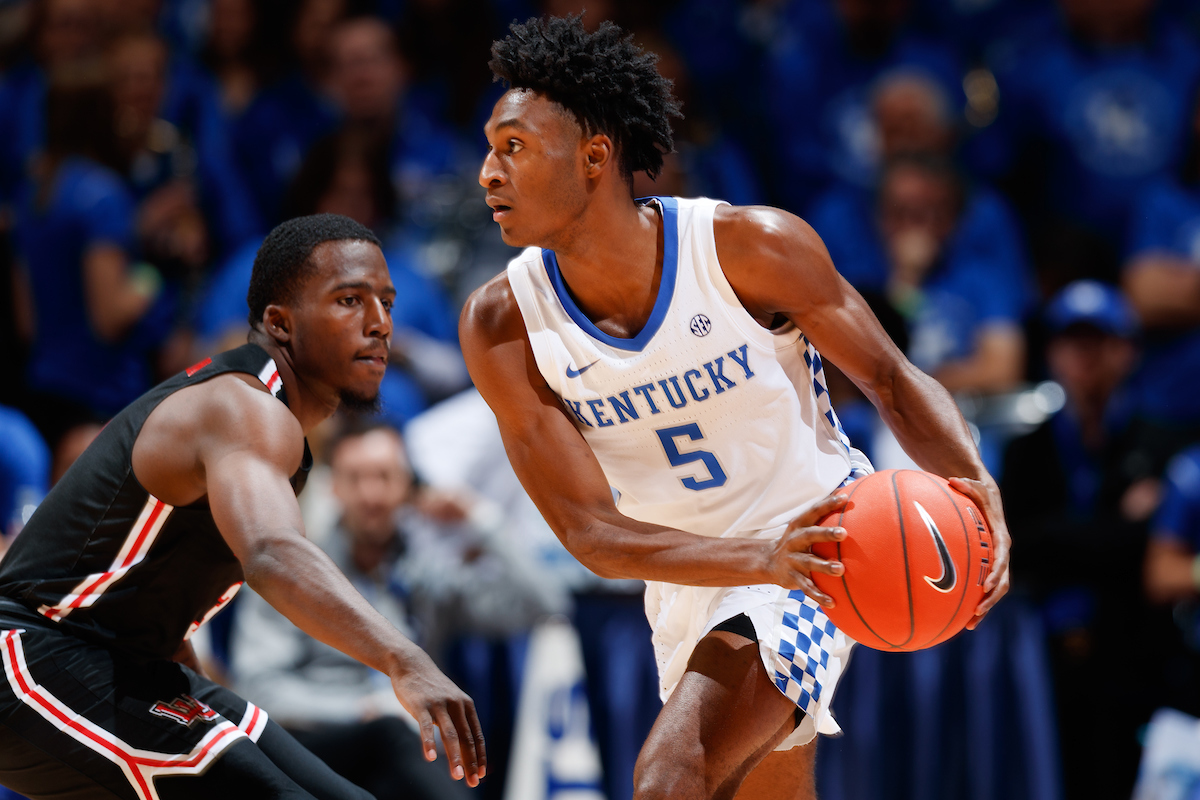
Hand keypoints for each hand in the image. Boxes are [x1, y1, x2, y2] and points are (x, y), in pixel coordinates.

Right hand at [390, 653, 485, 786]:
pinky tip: (430, 758)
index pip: (476, 736)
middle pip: (466, 738)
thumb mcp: (450, 702)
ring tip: (458, 776)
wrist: (412, 664)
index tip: (481, 774)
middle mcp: (456, 704)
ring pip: (450, 735)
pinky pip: (426, 727)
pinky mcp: (421, 705)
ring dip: (455, 757)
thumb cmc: (431, 689)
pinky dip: (429, 743)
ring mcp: (439, 704)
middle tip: (472, 782)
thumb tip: (463, 749)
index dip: (480, 756)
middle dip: (471, 762)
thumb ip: (457, 722)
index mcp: (466, 705)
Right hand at [767, 493, 849, 606]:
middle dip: (826, 534)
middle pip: (810, 535)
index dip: (827, 504)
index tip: (844, 498)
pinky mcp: (792, 577)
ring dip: (824, 566)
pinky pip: (806, 588)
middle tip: (843, 534)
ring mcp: (792, 559)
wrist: (768, 562)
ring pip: (809, 562)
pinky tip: (833, 602)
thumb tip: (848, 494)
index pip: (813, 511)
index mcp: (799, 526)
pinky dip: (818, 595)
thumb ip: (823, 515)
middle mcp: (794, 540)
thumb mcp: (804, 527)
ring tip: (841, 569)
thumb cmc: (797, 541)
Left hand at [948, 476, 1010, 629]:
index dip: (995, 573)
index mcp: (1000, 539)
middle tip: (978, 610)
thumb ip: (966, 485)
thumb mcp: (974, 485)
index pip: (1001, 559)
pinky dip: (976, 604)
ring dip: (985, 607)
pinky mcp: (988, 568)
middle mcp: (1002, 554)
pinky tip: (962, 620)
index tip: (985, 585)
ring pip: (996, 591)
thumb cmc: (979, 493)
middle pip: (1002, 581)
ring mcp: (997, 563)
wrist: (987, 499)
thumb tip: (953, 479)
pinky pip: (984, 589)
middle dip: (991, 598)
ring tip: (970, 623)